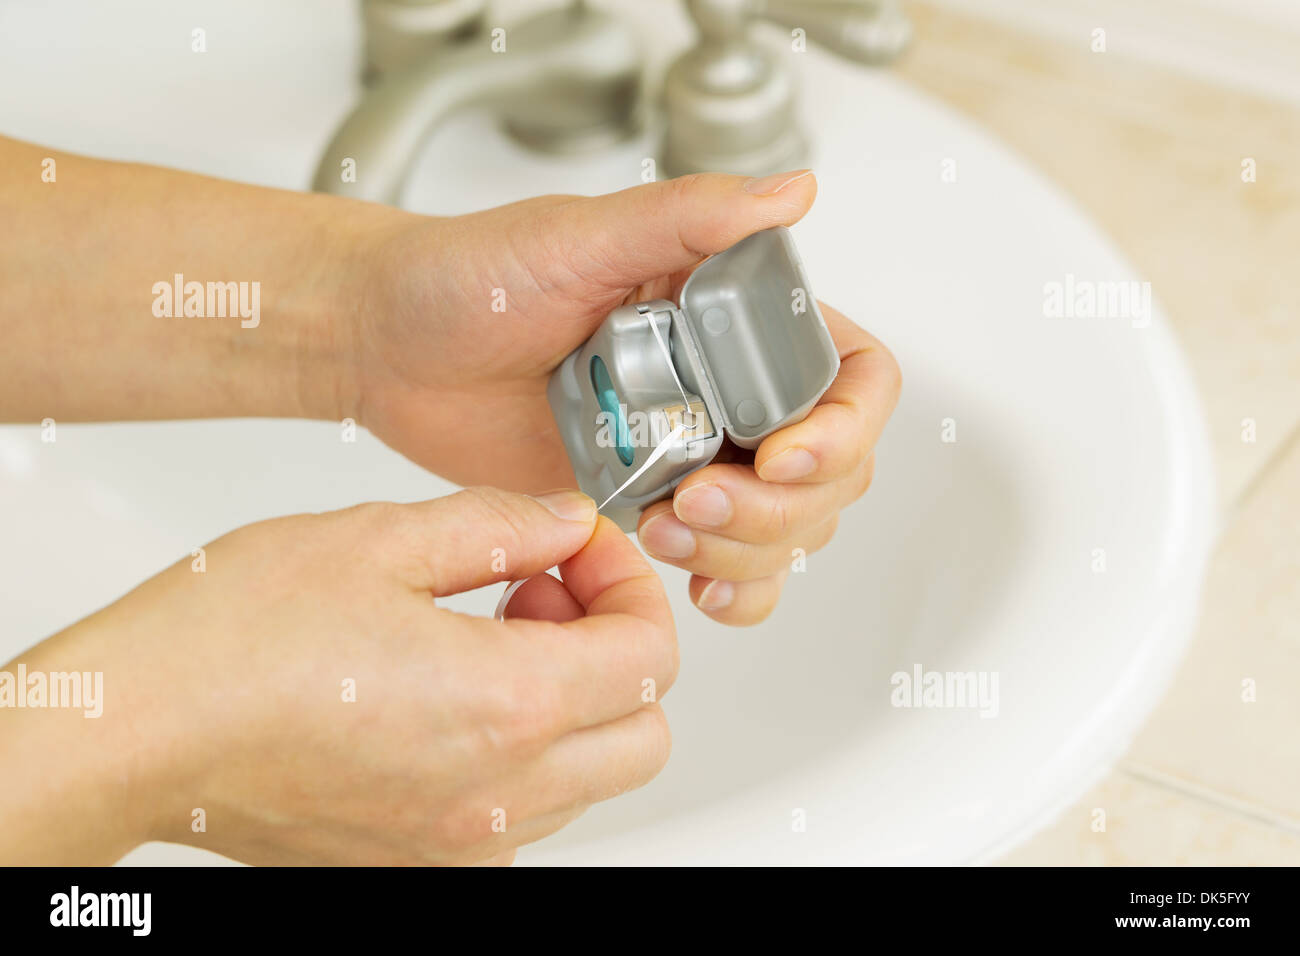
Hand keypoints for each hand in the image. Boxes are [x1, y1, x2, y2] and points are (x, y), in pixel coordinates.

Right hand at [0, 488, 675, 864]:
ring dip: (576, 701)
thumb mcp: (382, 539)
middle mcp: (499, 795)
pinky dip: (529, 752)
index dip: (631, 583)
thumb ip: (501, 526)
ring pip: (593, 779)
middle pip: (645, 732)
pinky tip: (458, 693)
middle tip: (546, 592)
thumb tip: (566, 522)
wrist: (139, 731)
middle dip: (620, 648)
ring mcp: (463, 842)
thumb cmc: (233, 640)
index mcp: (505, 705)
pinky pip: (528, 813)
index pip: (652, 657)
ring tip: (491, 636)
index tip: (583, 548)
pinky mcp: (423, 860)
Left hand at [342, 171, 901, 625]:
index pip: (851, 376)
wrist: (391, 347)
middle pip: (830, 468)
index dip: (842, 427)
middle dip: (780, 505)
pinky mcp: (651, 500)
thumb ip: (689, 218)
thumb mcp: (579, 238)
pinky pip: (730, 561)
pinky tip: (702, 589)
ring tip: (665, 530)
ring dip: (750, 549)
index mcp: (734, 314)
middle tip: (691, 499)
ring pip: (787, 526)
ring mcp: (694, 449)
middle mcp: (728, 384)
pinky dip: (738, 587)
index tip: (781, 455)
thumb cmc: (471, 277)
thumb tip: (792, 193)